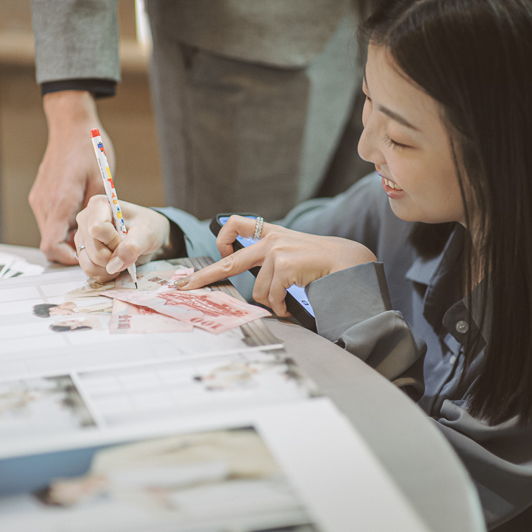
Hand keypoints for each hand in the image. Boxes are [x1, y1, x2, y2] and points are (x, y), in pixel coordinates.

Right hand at [30, 91, 113, 264]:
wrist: (70, 125)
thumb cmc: (89, 149)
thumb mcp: (104, 182)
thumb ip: (100, 212)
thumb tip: (106, 236)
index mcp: (61, 202)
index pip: (52, 246)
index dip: (68, 258)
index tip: (87, 256)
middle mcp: (44, 203)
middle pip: (50, 244)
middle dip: (70, 250)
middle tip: (94, 246)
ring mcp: (39, 199)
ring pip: (49, 233)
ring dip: (67, 238)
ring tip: (90, 230)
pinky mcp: (39, 194)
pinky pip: (48, 219)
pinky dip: (62, 225)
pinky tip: (81, 216)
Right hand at [74, 197, 170, 281]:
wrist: (147, 236)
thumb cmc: (148, 227)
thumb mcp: (147, 233)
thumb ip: (133, 246)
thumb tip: (114, 264)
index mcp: (98, 205)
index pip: (97, 229)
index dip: (114, 241)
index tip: (126, 239)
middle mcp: (85, 220)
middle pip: (93, 249)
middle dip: (114, 257)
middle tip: (127, 251)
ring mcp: (82, 238)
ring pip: (89, 264)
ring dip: (109, 268)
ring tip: (122, 259)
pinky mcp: (83, 253)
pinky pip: (89, 271)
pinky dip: (105, 273)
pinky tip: (116, 265)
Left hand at [177, 215, 376, 316]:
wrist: (347, 262)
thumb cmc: (319, 262)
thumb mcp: (292, 252)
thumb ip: (271, 257)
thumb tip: (254, 283)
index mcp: (271, 233)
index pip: (236, 224)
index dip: (222, 239)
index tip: (219, 254)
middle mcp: (270, 239)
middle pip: (229, 259)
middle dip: (204, 276)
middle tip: (185, 287)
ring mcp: (277, 251)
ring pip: (258, 289)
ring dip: (269, 302)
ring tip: (281, 303)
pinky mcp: (285, 265)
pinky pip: (271, 296)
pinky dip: (278, 306)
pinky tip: (286, 306)